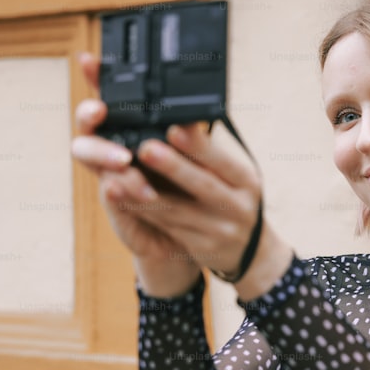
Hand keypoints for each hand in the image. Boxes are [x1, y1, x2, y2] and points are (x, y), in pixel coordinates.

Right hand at [70, 53, 198, 296]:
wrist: (196, 236)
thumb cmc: (193, 187)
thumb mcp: (198, 155)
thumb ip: (189, 134)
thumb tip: (193, 112)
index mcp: (132, 133)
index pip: (109, 98)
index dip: (93, 78)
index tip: (89, 60)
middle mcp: (114, 154)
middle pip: (87, 129)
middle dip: (91, 119)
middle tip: (102, 113)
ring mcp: (111, 182)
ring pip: (92, 163)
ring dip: (105, 158)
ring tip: (124, 160)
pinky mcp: (119, 212)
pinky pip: (111, 199)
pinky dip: (118, 194)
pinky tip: (127, 188)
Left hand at [130, 116, 296, 301]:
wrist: (249, 250)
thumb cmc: (232, 200)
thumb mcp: (234, 177)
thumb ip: (210, 154)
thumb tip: (183, 118)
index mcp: (246, 181)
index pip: (222, 161)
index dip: (198, 146)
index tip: (174, 129)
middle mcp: (238, 206)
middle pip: (203, 185)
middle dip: (173, 167)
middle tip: (145, 148)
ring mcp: (221, 230)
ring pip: (178, 211)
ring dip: (146, 194)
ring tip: (121, 177)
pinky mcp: (202, 247)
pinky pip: (168, 227)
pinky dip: (144, 212)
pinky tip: (124, 200)